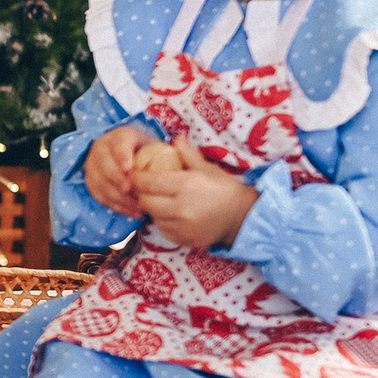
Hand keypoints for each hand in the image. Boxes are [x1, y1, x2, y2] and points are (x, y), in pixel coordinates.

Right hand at [84, 125, 160, 217]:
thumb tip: (180, 142)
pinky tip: (133, 211)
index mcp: (120, 136)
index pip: (118, 143)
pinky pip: (100, 195)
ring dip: (119, 196)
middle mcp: (102, 148)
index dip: (122, 155)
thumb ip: (167, 148)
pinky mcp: (92, 182)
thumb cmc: (150, 155)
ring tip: (138, 206)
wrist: (133, 161)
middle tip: (131, 190)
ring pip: (100, 182)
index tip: (129, 168)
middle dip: (117, 179)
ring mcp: (93, 165)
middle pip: (105, 164)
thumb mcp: (158, 148)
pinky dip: (117, 205)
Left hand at [131, 138, 258, 249]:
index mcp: (185, 185)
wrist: (241, 217)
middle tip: (145, 187)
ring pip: (152, 216)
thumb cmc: (224, 189)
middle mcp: (180, 207)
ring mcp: (181, 226)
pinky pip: (162, 229)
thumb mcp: (206, 168)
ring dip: (152, 207)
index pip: (148, 182)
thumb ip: (188, 153)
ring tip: (159, 199)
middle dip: (142, 193)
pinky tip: (170, 213)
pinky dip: (162, 220)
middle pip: (145, 200)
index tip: (135, 173)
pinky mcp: (182, 239)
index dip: (137, 177)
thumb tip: (176, 138)